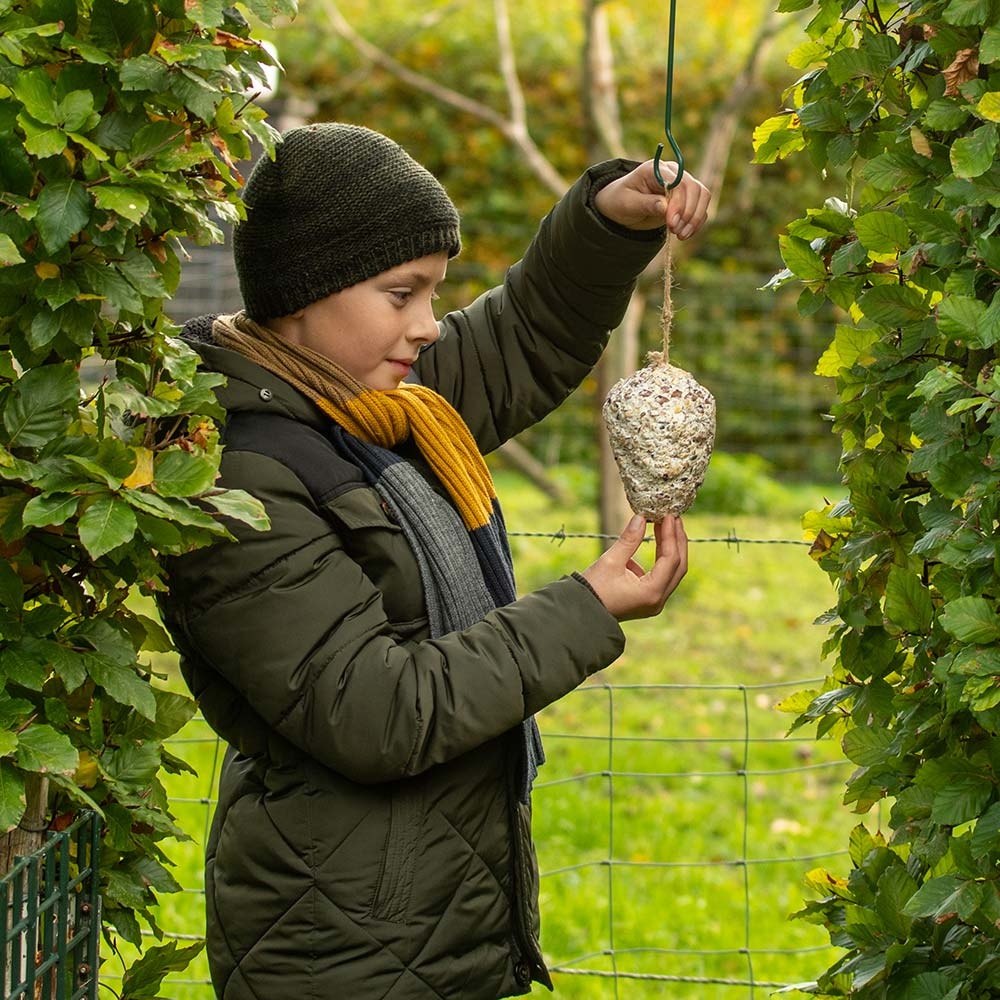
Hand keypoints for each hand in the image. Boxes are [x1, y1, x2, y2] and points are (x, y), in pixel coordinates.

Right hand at [581, 514, 687, 621]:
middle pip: (679, 566)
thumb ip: (629, 539)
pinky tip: (656, 540)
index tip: (668, 516)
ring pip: (673, 571)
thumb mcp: (610, 561)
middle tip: (673, 517)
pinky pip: (663, 576)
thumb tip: (641, 517)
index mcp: (651, 592)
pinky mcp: (649, 600)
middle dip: (677, 540)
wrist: (582, 613)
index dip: (671, 535)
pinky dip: (662, 558)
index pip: (671, 559)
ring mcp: (655, 602)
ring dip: (672, 548)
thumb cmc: (593, 589)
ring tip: (667, 525)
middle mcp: (658, 600)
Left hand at [593, 160, 710, 238]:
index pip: (678, 182)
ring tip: (681, 235)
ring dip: (695, 218)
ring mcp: (681, 185)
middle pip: (694, 188)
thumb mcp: (627, 204)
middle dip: (688, 213)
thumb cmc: (620, 201)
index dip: (679, 203)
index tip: (671, 224)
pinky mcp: (686, 199)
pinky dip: (697, 222)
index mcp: (656, 169)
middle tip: (676, 231)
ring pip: (702, 196)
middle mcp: (673, 173)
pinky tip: (685, 234)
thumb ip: (646, 204)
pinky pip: (700, 208)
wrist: (620, 206)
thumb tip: (665, 207)